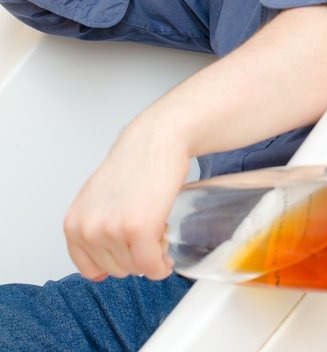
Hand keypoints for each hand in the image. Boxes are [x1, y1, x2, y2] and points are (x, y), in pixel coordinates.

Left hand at [63, 112, 189, 280]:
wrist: (154, 141)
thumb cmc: (132, 167)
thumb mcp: (96, 200)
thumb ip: (92, 230)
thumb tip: (100, 271)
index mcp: (74, 224)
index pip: (90, 269)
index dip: (116, 261)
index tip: (129, 250)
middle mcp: (88, 229)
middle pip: (116, 271)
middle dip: (136, 257)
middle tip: (147, 230)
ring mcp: (112, 230)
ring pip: (136, 269)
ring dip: (151, 257)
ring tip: (155, 228)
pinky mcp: (139, 230)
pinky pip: (152, 266)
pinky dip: (161, 266)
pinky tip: (165, 253)